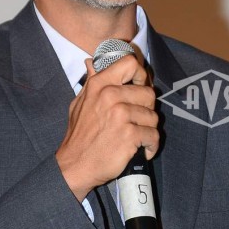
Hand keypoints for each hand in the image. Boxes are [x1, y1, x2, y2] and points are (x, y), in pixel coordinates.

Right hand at [56, 54, 158, 201]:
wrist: (75, 165)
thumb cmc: (78, 136)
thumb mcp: (79, 103)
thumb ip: (91, 83)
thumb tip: (91, 62)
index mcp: (99, 85)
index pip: (129, 64)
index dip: (140, 74)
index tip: (140, 86)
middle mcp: (111, 96)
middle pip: (148, 93)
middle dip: (147, 108)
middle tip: (137, 120)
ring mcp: (121, 115)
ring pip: (153, 116)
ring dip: (148, 129)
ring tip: (136, 137)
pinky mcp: (130, 134)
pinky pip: (153, 135)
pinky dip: (151, 146)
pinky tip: (142, 150)